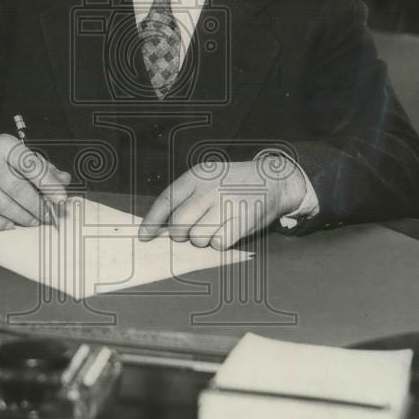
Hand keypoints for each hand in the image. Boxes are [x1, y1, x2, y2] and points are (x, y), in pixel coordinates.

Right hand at [0, 135, 70, 229]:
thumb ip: (43, 167)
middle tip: (50, 216)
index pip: (30, 166)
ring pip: (3, 205)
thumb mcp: (20, 154)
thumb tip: (64, 180)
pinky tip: (11, 224)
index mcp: (4, 145)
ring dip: (23, 217)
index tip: (61, 199)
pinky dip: (0, 224)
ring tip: (34, 221)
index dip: (48, 184)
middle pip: (18, 189)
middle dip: (38, 206)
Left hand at [138, 156, 308, 249]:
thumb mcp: (208, 180)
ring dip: (203, 240)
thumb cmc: (234, 185)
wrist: (273, 180)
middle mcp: (210, 187)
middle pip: (179, 224)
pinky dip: (221, 243)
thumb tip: (161, 229)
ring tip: (216, 226)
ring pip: (198, 238)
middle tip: (192, 232)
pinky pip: (219, 243)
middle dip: (181, 235)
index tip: (144, 236)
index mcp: (197, 175)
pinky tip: (229, 230)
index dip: (152, 221)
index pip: (166, 200)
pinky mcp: (243, 218)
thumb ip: (187, 199)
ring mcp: (227, 202)